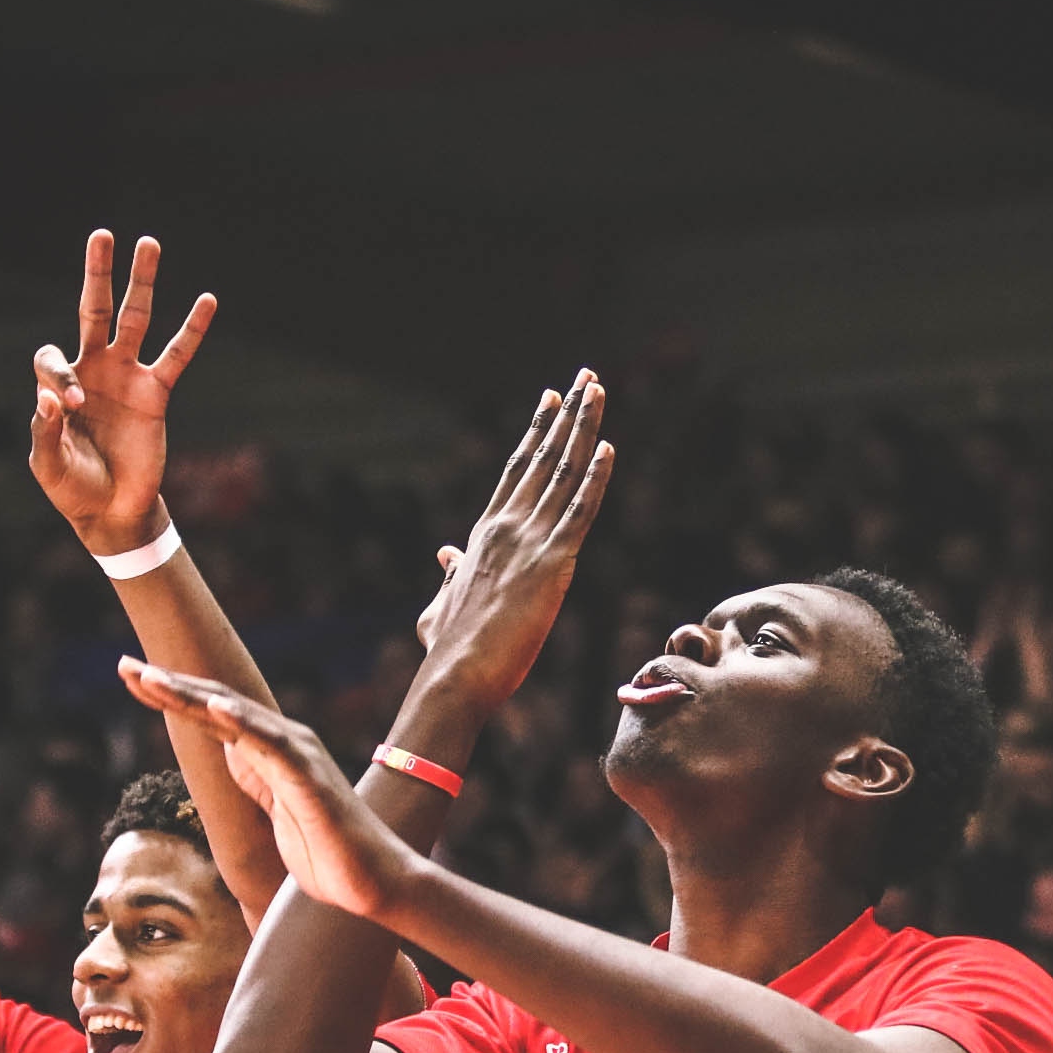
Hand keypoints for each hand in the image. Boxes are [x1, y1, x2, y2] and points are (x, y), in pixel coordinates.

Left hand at [28, 230, 216, 554]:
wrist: (112, 511)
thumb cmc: (73, 488)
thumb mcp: (48, 465)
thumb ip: (45, 431)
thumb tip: (51, 398)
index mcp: (60, 385)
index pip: (53, 358)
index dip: (60, 375)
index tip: (74, 405)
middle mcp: (94, 369)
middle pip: (95, 308)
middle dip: (98, 273)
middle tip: (102, 235)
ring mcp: (127, 377)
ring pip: (136, 319)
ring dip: (142, 282)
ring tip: (149, 242)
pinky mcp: (157, 393)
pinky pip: (177, 356)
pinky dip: (192, 330)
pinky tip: (207, 300)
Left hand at [119, 659, 416, 920]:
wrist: (372, 883)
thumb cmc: (326, 853)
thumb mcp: (275, 811)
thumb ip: (255, 778)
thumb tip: (229, 749)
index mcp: (268, 751)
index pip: (212, 714)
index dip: (171, 695)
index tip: (132, 678)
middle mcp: (283, 742)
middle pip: (217, 704)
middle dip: (168, 684)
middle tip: (124, 666)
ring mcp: (298, 756)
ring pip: (237, 715)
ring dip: (191, 695)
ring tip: (151, 678)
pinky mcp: (309, 778)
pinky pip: (272, 744)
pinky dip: (244, 721)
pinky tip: (215, 705)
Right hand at [410, 373, 613, 709]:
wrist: (454, 675)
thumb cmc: (447, 649)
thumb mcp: (443, 602)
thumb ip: (448, 573)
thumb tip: (445, 554)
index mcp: (485, 534)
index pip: (517, 470)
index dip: (537, 432)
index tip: (551, 399)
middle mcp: (506, 527)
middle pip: (544, 457)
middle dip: (567, 415)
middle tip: (586, 377)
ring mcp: (528, 542)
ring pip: (563, 473)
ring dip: (583, 429)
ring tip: (598, 391)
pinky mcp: (551, 565)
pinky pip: (580, 513)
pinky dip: (596, 479)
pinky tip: (610, 449)